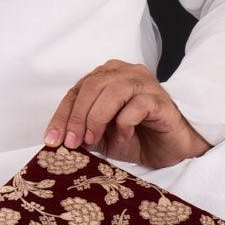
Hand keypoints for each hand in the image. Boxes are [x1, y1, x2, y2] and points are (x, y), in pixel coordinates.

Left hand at [43, 60, 212, 168]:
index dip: (62, 115)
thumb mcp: (102, 138)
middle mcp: (125, 74)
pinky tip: (125, 137)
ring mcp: (144, 84)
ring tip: (93, 139)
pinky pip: (137, 106)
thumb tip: (59, 139)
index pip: (77, 90)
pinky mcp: (160, 100)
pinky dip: (125, 123)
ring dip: (97, 118)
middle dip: (77, 117)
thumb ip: (82, 132)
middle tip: (72, 143)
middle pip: (92, 86)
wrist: (172, 149)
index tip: (51, 140)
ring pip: (113, 91)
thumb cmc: (138, 138)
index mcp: (108, 78)